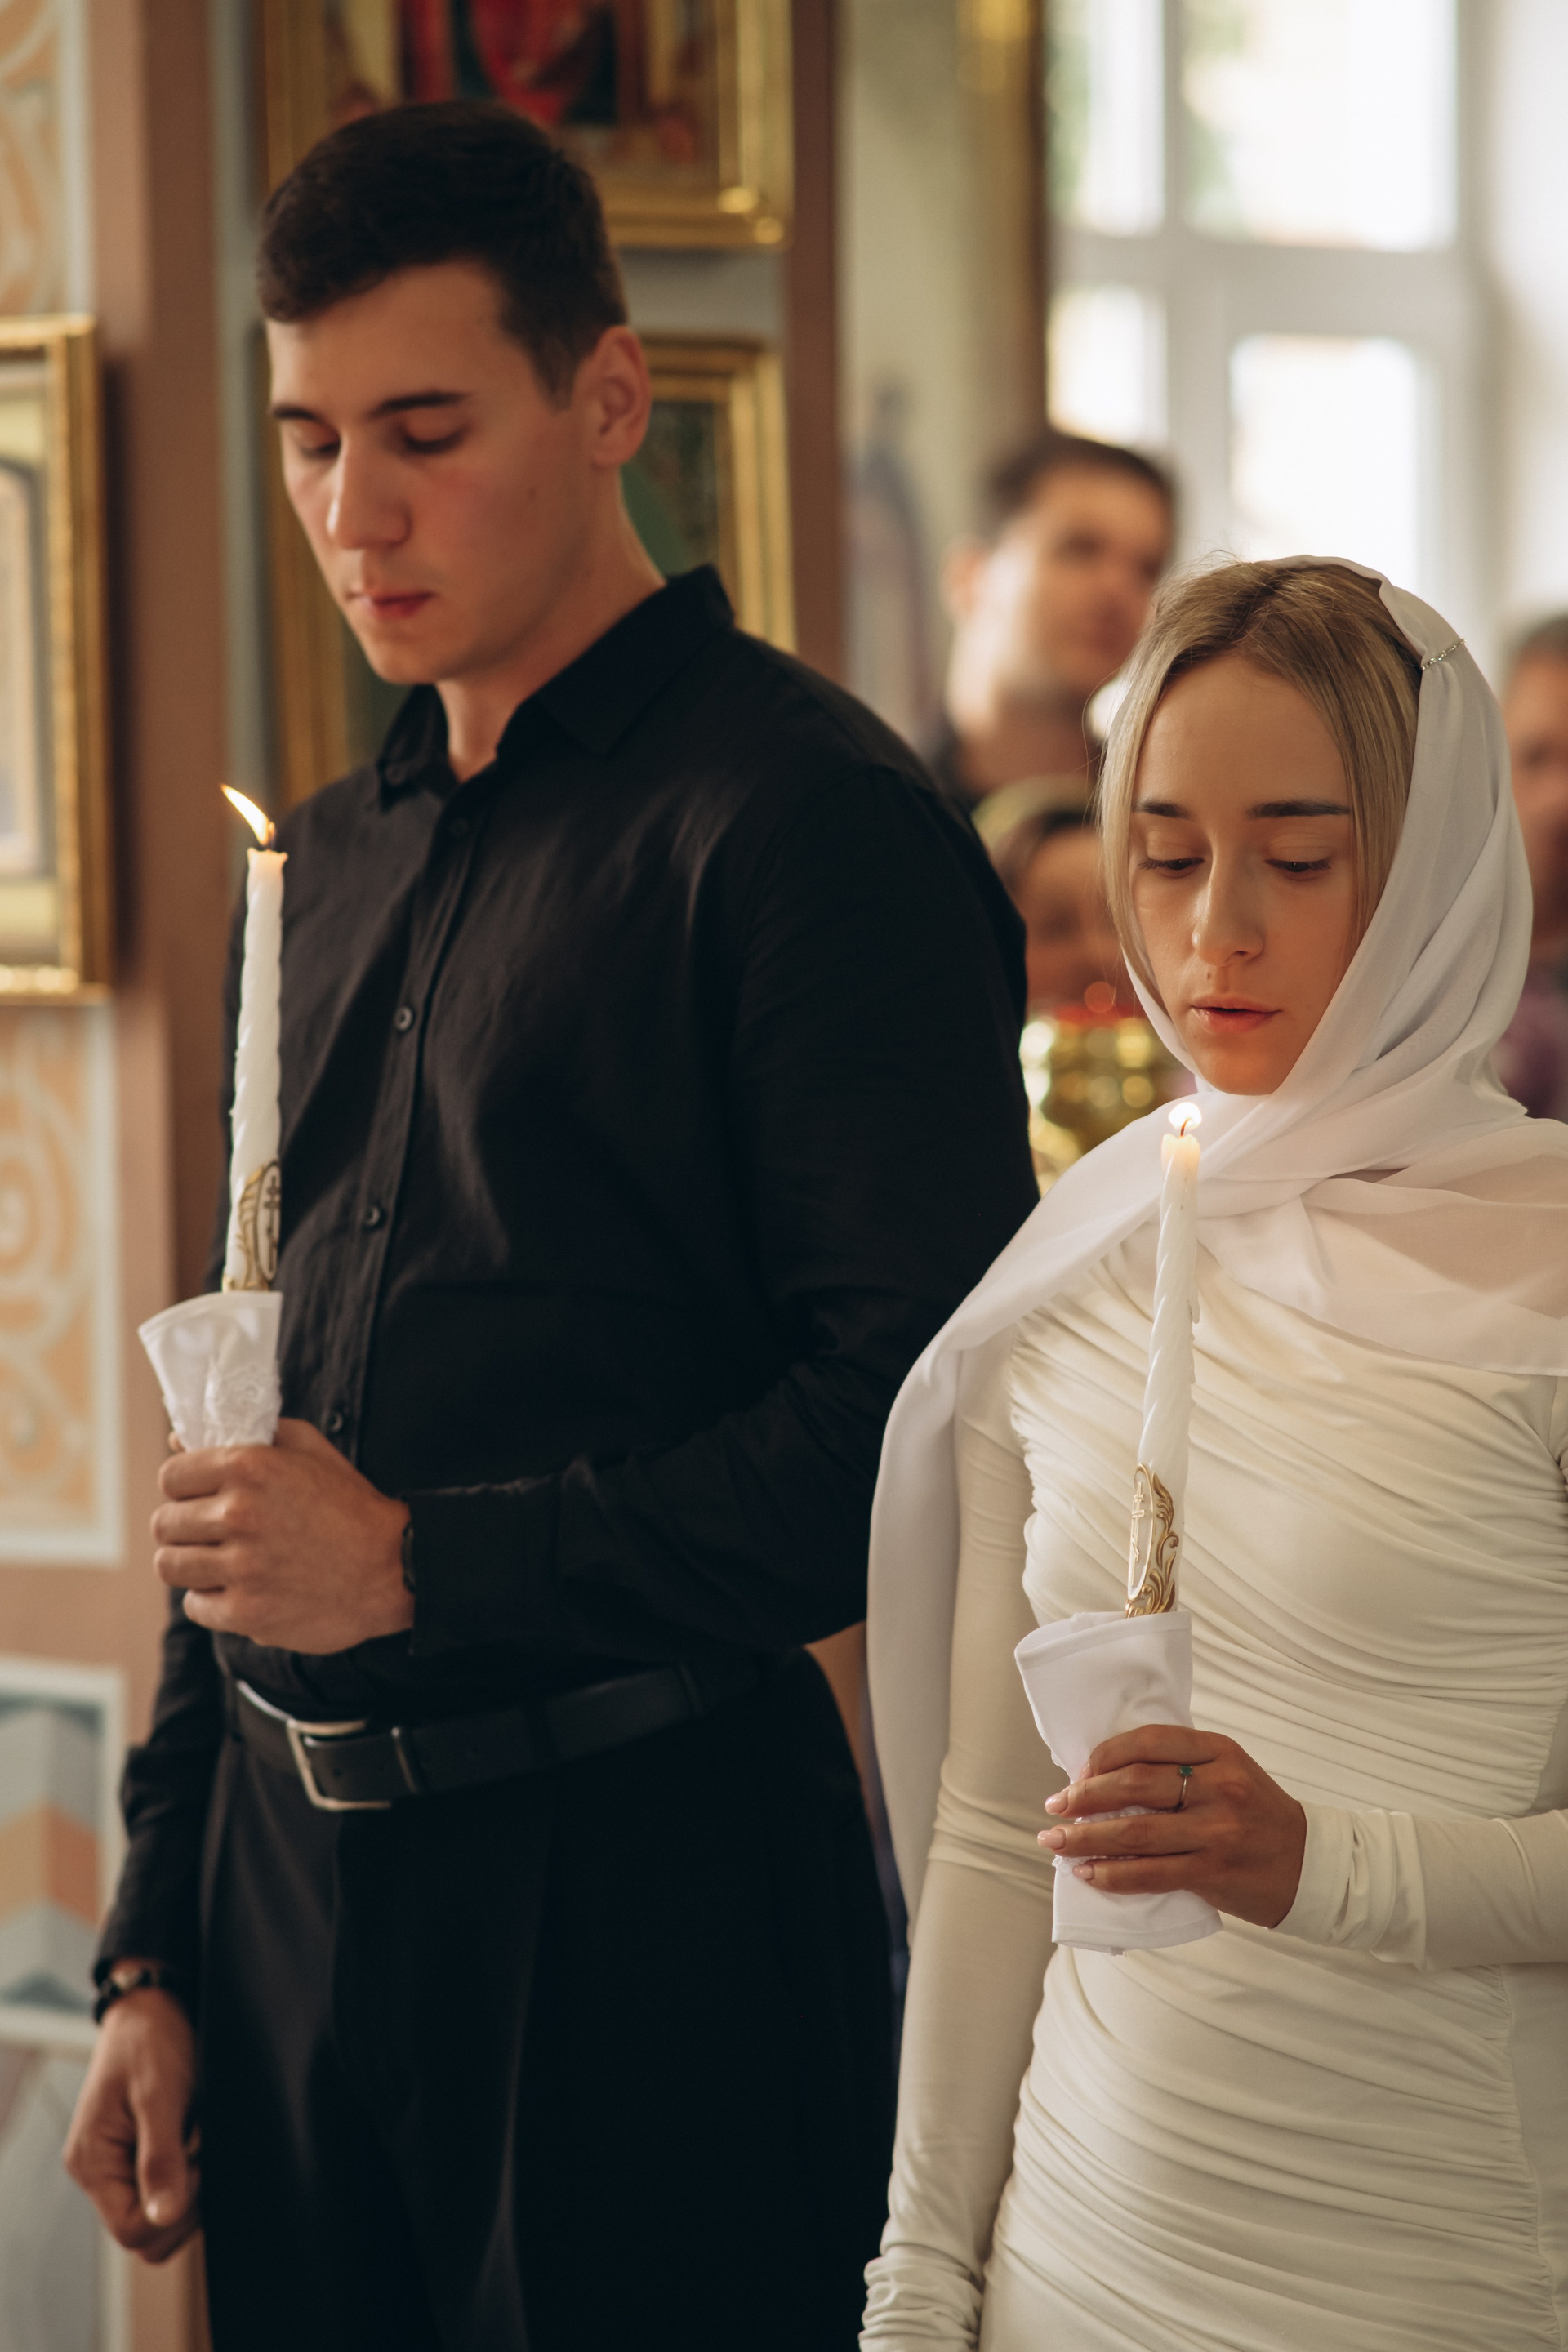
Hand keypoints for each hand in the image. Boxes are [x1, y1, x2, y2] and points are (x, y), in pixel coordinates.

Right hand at [63, 1985, 199, 2260]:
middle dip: (183, 2206)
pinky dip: (187, 2177)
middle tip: (205, 2157)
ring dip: (188, 2191)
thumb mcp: (160, 2095)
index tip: (201, 2166)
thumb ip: (161, 2157)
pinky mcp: (136, 2155)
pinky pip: (162, 2190)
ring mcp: (117, 2165)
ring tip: (199, 2143)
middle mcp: (98, 2172)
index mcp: (92, 2162)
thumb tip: (164, 2216)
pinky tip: (196, 2144)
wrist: (154, 2003)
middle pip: (144, 2232)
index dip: (176, 2210)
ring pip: (157, 2216)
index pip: (132, 2230)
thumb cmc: (152, 2040)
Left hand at [152, 1418, 411, 1653]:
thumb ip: (251, 1436)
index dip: (182, 1486)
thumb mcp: (311, 1450)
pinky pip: (195, 1605)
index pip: (171, 1476)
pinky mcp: (247, 1612)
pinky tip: (237, 1589)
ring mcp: (242, 1567)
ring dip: (190, 1564)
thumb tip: (182, 1442)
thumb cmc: (351, 1507)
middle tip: (209, 1533)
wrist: (393, 1568)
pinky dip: (210, 1599)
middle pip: (164, 1523)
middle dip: (183, 1527)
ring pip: (170, 1565)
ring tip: (217, 1562)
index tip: (196, 1496)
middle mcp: (239, 1514)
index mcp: (250, 1467)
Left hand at [1039, 1723, 1307, 1929]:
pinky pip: (1150, 1873)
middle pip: (1136, 1782)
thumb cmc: (1259, 1816)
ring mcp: (1218, 1830)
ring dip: (1086, 1837)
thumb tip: (1107, 1776)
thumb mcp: (1230, 1773)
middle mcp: (1220, 1786)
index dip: (1105, 1755)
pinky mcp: (1213, 1871)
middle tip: (1056, 1806)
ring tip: (1056, 1841)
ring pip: (1136, 1831)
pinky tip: (1088, 1873)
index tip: (1080, 1771)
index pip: (1149, 1739)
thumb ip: (1182, 1767)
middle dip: (1085, 1795)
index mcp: (1221, 1751)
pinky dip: (1112, 1873)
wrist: (1309, 1866)